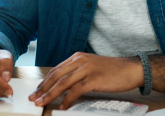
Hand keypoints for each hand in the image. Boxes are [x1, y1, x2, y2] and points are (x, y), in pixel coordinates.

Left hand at [28, 53, 142, 109]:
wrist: (131, 69)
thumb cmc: (112, 70)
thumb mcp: (91, 67)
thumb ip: (77, 72)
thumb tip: (63, 86)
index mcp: (77, 57)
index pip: (55, 70)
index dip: (44, 82)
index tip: (36, 91)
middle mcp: (80, 61)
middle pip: (56, 76)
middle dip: (42, 89)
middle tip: (33, 98)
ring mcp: (87, 69)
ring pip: (62, 83)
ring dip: (50, 95)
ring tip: (42, 103)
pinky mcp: (93, 79)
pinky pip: (76, 90)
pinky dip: (67, 99)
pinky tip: (63, 107)